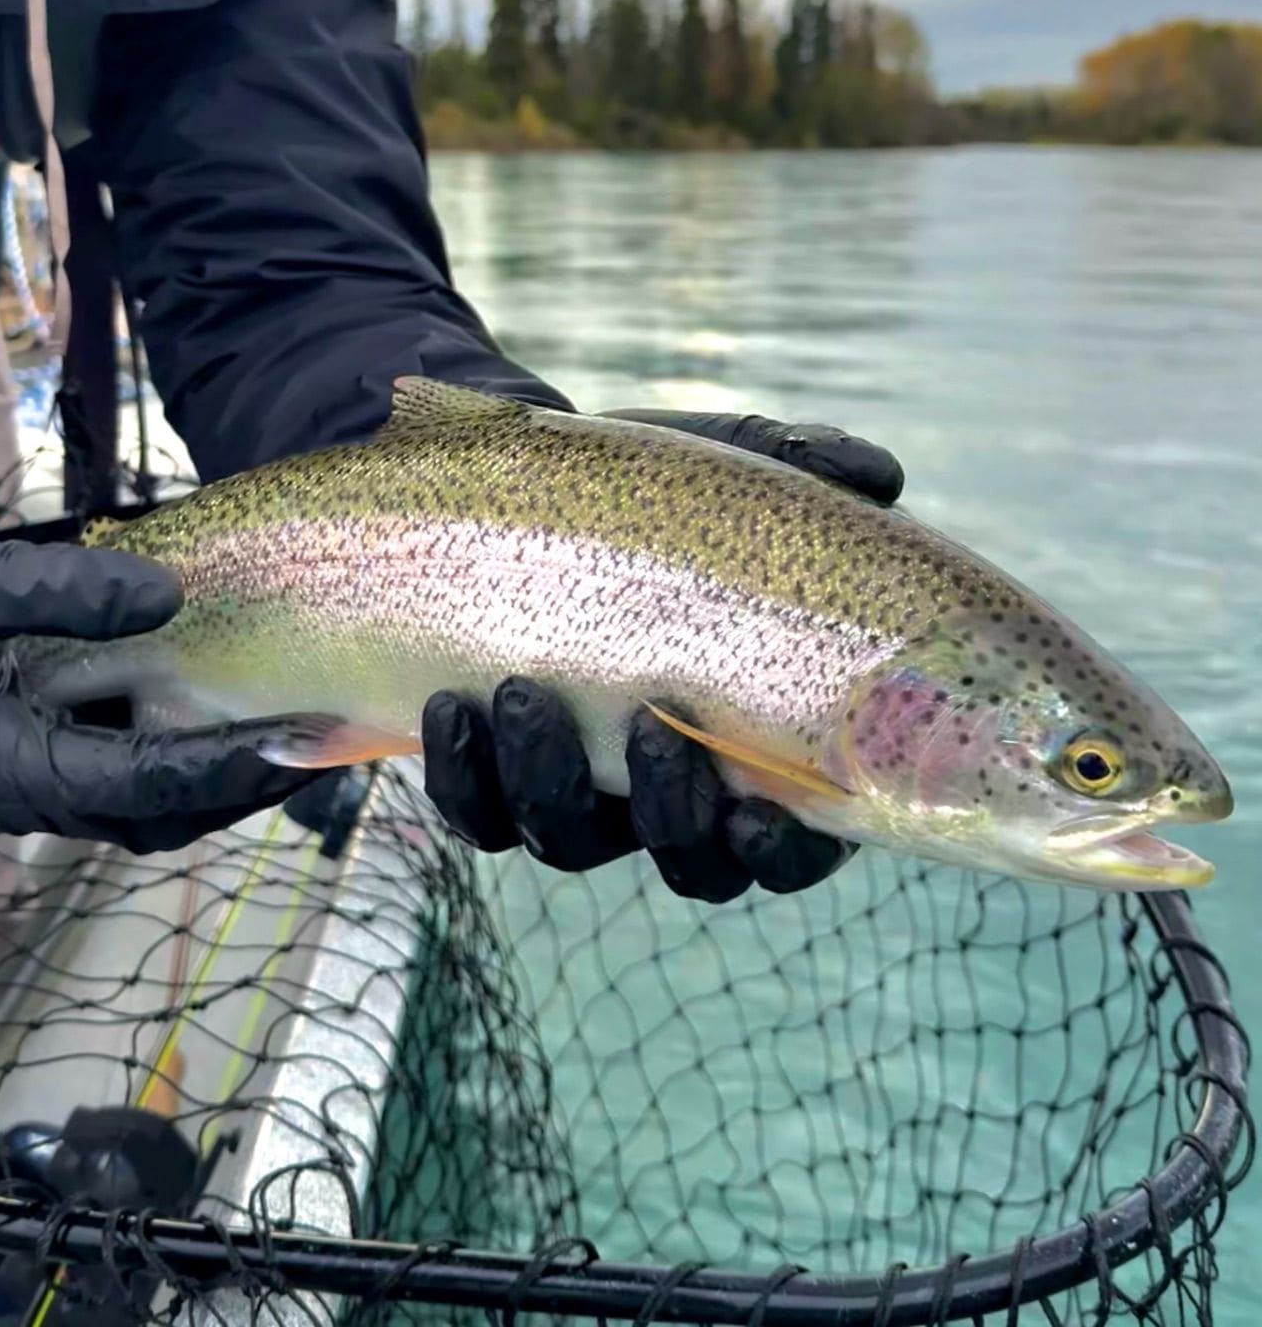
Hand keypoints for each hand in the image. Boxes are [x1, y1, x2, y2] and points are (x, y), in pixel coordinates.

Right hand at [0, 500, 320, 854]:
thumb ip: (58, 593)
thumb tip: (169, 595)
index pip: (136, 784)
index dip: (223, 766)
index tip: (298, 739)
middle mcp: (9, 788)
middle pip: (150, 812)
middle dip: (237, 785)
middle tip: (322, 739)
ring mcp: (9, 769)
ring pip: (133, 795)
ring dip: (210, 769)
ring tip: (290, 721)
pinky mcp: (10, 738)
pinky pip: (106, 756)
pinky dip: (168, 739)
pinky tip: (211, 691)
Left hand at [421, 408, 903, 901]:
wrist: (540, 485)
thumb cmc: (669, 492)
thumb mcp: (737, 467)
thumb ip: (809, 468)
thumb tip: (877, 478)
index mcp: (765, 743)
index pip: (796, 845)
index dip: (781, 854)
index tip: (755, 815)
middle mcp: (680, 787)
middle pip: (689, 862)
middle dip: (668, 815)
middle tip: (652, 727)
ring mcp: (587, 788)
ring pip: (569, 843)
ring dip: (547, 787)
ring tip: (525, 694)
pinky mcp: (498, 770)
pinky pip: (477, 814)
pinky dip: (464, 778)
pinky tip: (453, 707)